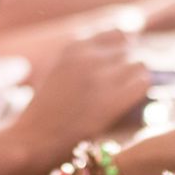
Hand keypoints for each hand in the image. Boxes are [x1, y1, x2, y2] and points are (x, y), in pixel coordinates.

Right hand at [14, 29, 151, 159]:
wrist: (32, 139)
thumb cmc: (44, 113)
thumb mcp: (59, 73)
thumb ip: (83, 61)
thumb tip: (116, 59)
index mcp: (74, 48)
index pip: (118, 34)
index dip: (123, 51)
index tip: (121, 67)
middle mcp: (87, 56)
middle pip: (130, 49)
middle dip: (129, 66)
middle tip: (124, 87)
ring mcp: (99, 77)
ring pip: (140, 64)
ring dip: (136, 79)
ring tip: (126, 97)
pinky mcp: (110, 100)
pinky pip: (142, 83)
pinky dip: (140, 93)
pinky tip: (128, 105)